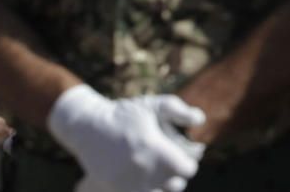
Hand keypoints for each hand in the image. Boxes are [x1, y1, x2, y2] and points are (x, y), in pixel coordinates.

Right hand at [48, 84, 205, 191]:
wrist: (89, 127)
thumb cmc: (125, 114)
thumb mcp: (154, 105)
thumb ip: (180, 111)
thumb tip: (200, 121)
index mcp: (155, 150)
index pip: (187, 169)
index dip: (188, 161)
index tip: (181, 155)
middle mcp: (143, 171)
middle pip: (176, 186)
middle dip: (176, 175)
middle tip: (169, 163)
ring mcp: (128, 185)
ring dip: (162, 186)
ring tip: (156, 172)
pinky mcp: (116, 190)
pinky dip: (146, 189)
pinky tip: (144, 179)